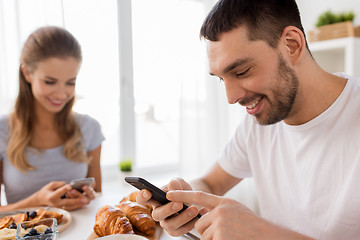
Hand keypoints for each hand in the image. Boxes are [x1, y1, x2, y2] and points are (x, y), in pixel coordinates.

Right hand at [34, 181, 91, 210]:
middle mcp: (56, 203)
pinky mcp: (62, 208)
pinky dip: (77, 205)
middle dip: (75, 200)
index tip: (70, 186)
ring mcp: (59, 207)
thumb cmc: (47, 190)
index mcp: (51, 196)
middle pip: (66, 202)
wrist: (41, 200)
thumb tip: (69, 186)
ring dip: (78, 204)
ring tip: (86, 201)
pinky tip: (84, 203)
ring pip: (70, 206)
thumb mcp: (51, 185)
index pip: (59, 193)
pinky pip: (70, 208)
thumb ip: (59, 184)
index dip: (64, 189)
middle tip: (84, 198)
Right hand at [136, 178, 200, 236]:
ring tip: (194, 209)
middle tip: (179, 204)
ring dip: (183, 217)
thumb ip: (175, 183)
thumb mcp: (180, 183)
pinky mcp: (176, 231)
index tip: (148, 192)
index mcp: (155, 199)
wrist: (195, 198)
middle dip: (168, 209)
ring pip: (170, 225)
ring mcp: (166, 223)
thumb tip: (172, 187)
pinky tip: (200, 213)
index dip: (142, 196)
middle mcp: (158, 212)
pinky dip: (192, 223)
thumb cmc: (182, 190)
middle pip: (156, 215)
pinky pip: (182, 231)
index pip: (143, 199)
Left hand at [166, 190, 313, 239]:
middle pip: (200, 224)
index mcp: (225, 203)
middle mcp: (221, 210)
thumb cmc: (254, 227)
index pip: (199, 196)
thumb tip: (201, 219)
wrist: (269, 236)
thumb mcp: (237, 213)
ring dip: (214, 239)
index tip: (169, 193)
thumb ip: (219, 212)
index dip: (183, 194)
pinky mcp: (220, 236)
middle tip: (227, 233)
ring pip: (203, 235)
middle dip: (208, 232)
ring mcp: (220, 223)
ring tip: (232, 237)